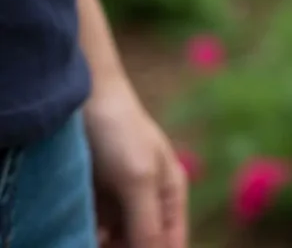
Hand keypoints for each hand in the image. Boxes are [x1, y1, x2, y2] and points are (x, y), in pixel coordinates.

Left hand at [86, 89, 187, 247]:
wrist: (82, 96)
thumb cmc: (119, 132)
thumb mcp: (138, 181)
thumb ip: (147, 224)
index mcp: (170, 195)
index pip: (172, 244)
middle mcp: (148, 200)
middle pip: (144, 243)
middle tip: (106, 240)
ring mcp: (120, 199)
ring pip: (117, 239)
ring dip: (106, 244)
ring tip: (92, 234)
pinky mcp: (94, 196)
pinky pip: (94, 228)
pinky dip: (89, 235)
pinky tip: (82, 230)